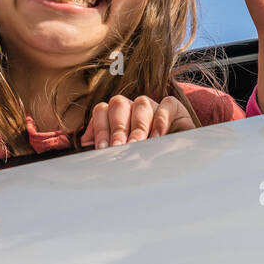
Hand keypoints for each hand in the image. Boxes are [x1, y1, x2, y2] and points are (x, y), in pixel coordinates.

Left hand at [80, 95, 195, 149]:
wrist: (179, 160)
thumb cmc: (148, 159)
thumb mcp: (125, 154)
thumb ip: (106, 147)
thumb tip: (84, 145)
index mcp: (117, 116)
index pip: (102, 111)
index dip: (99, 128)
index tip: (101, 149)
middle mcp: (133, 108)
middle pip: (118, 104)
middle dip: (117, 128)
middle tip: (119, 148)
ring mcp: (153, 106)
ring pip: (140, 104)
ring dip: (137, 127)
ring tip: (137, 146)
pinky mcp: (174, 108)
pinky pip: (166, 105)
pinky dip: (160, 120)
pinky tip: (157, 138)